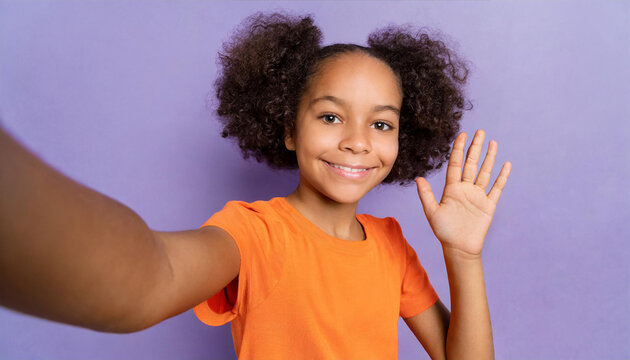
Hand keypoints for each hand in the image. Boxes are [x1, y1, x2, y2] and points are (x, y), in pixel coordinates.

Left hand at [415, 129, 510, 256]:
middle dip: (475, 147)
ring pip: (485, 172)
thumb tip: (418, 178)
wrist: (459, 248)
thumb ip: (426, 195)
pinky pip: (497, 188)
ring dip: (489, 158)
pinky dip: (502, 176)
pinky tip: (506, 164)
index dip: (458, 149)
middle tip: (479, 131)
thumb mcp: (432, 212)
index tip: (461, 135)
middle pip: (471, 164)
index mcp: (452, 189)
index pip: (455, 164)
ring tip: (493, 142)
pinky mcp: (489, 205)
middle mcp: (466, 189)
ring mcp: (478, 196)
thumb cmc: (444, 232)